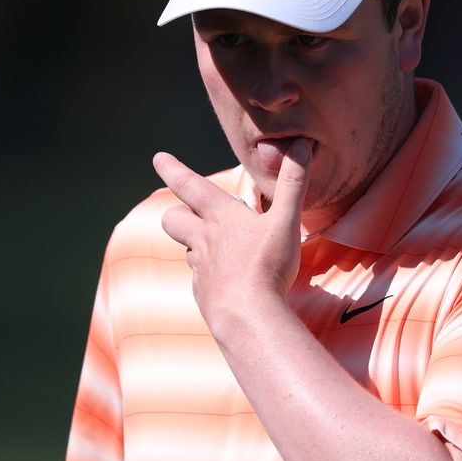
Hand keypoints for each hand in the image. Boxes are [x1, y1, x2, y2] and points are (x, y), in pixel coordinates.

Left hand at [152, 139, 311, 323]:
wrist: (248, 316)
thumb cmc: (267, 266)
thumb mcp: (286, 221)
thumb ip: (293, 183)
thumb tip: (303, 144)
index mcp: (220, 217)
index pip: (189, 186)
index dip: (173, 169)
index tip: (159, 158)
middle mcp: (204, 240)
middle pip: (173, 219)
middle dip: (177, 212)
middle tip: (189, 212)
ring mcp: (201, 269)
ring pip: (188, 249)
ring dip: (197, 244)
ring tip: (218, 246)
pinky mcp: (204, 293)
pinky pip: (201, 278)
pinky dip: (210, 274)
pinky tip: (227, 280)